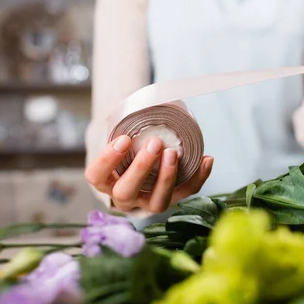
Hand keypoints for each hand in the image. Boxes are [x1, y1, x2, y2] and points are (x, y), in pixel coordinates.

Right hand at [85, 135, 213, 213]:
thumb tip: (146, 100)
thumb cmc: (129, 150)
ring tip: (174, 153)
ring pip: (156, 203)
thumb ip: (125, 126)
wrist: (140, 171)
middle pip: (126, 192)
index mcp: (106, 181)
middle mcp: (124, 198)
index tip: (124, 139)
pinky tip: (206, 159)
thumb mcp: (120, 139)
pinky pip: (185, 195)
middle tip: (155, 143)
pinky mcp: (171, 201)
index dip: (108, 160)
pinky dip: (198, 178)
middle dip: (141, 167)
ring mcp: (147, 203)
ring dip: (167, 177)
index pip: (97, 176)